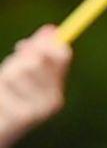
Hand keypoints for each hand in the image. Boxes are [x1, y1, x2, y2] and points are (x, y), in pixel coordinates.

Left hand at [0, 25, 70, 147]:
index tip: (24, 46)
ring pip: (17, 71)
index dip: (44, 44)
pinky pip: (4, 85)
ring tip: (2, 89)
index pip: (61, 55)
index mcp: (56, 90)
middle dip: (18, 59)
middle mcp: (52, 101)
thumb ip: (36, 51)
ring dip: (4, 74)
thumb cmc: (8, 99)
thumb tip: (52, 31)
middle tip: (10, 67)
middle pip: (37, 59)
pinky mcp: (21, 116)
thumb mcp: (21, 73)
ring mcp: (38, 109)